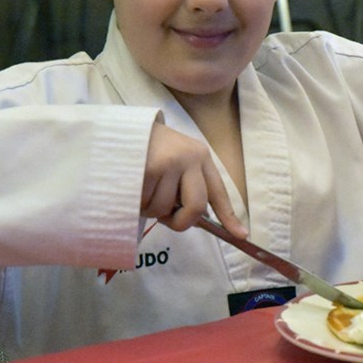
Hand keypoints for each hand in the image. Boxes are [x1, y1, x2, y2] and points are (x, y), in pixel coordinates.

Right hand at [141, 122, 247, 237]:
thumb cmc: (149, 149)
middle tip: (166, 220)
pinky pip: (145, 203)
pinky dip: (136, 204)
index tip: (241, 235)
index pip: (218, 192)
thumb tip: (196, 221)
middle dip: (180, 222)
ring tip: (142, 190)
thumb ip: (186, 186)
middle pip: (196, 207)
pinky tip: (131, 187)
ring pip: (165, 209)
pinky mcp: (150, 168)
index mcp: (201, 157)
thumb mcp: (175, 161)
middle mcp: (190, 158)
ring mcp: (170, 163)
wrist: (120, 128)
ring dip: (150, 209)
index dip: (229, 217)